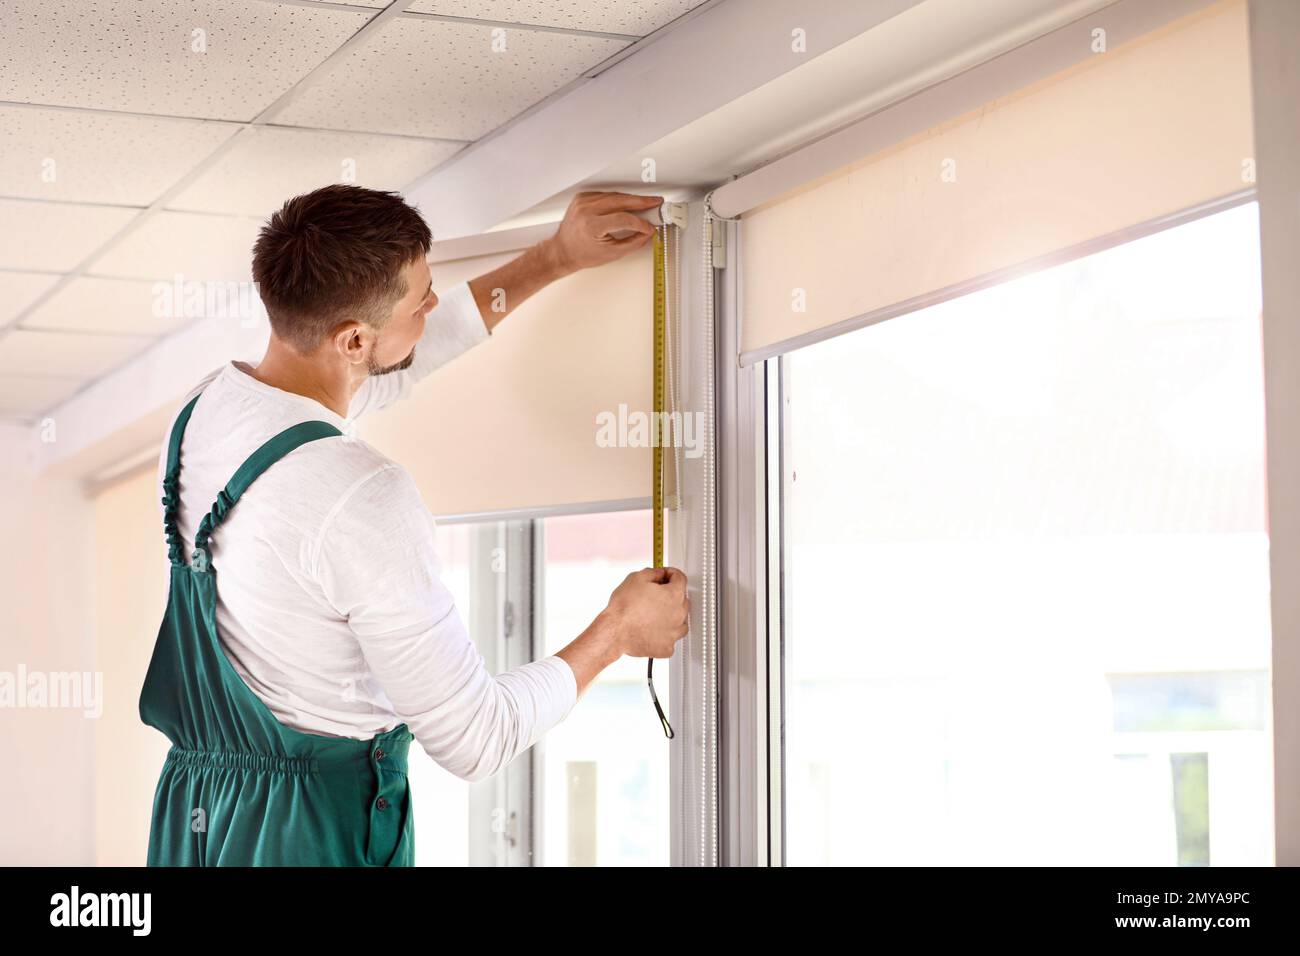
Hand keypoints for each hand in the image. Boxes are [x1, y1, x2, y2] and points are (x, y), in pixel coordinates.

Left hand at [545, 191, 662, 273]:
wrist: (563, 251)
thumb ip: (633, 242)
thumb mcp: (611, 254)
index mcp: (592, 225)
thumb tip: (647, 233)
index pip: (624, 218)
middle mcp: (586, 210)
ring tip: (645, 204)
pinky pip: (606, 195)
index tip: (649, 227)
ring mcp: (583, 202)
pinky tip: (626, 204)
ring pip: (614, 195)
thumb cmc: (582, 254)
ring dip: (631, 199)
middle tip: (655, 202)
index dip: (640, 223)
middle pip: (621, 200)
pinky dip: (617, 199)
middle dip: (641, 201)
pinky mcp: (582, 197)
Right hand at [603, 566, 689, 659]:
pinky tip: (653, 630)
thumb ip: (653, 572)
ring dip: (671, 615)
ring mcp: (674, 632)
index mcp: (674, 595)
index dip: (670, 573)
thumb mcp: (637, 578)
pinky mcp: (667, 647)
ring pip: (680, 621)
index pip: (680, 578)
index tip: (664, 575)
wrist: (614, 631)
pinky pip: (671, 639)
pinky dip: (664, 635)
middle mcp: (679, 614)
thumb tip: (658, 574)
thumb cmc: (624, 608)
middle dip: (670, 595)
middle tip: (655, 595)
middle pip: (682, 599)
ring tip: (655, 614)